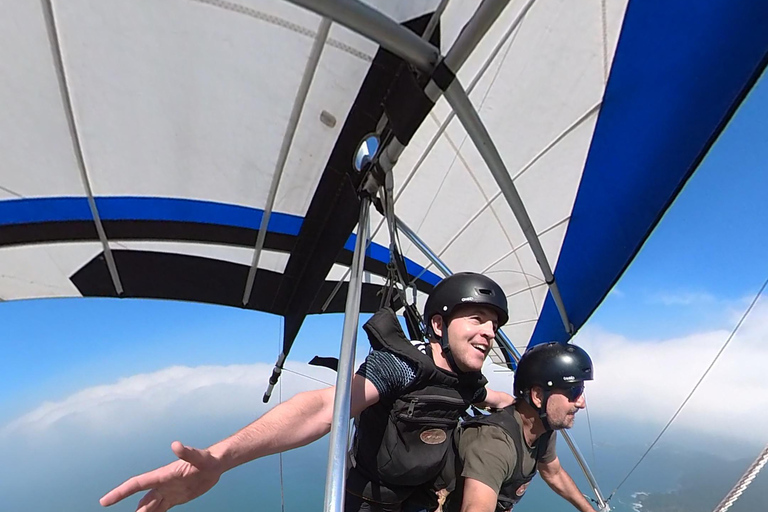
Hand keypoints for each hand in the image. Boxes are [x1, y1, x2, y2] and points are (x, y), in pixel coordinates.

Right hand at [100, 441, 223, 511]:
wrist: (216, 464)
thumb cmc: (208, 459)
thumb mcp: (199, 458)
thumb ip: (188, 452)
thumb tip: (176, 445)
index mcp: (162, 475)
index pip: (137, 484)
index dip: (120, 492)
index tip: (104, 501)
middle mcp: (162, 484)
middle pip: (141, 500)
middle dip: (132, 511)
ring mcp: (168, 491)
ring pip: (148, 506)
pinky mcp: (175, 497)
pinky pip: (160, 509)